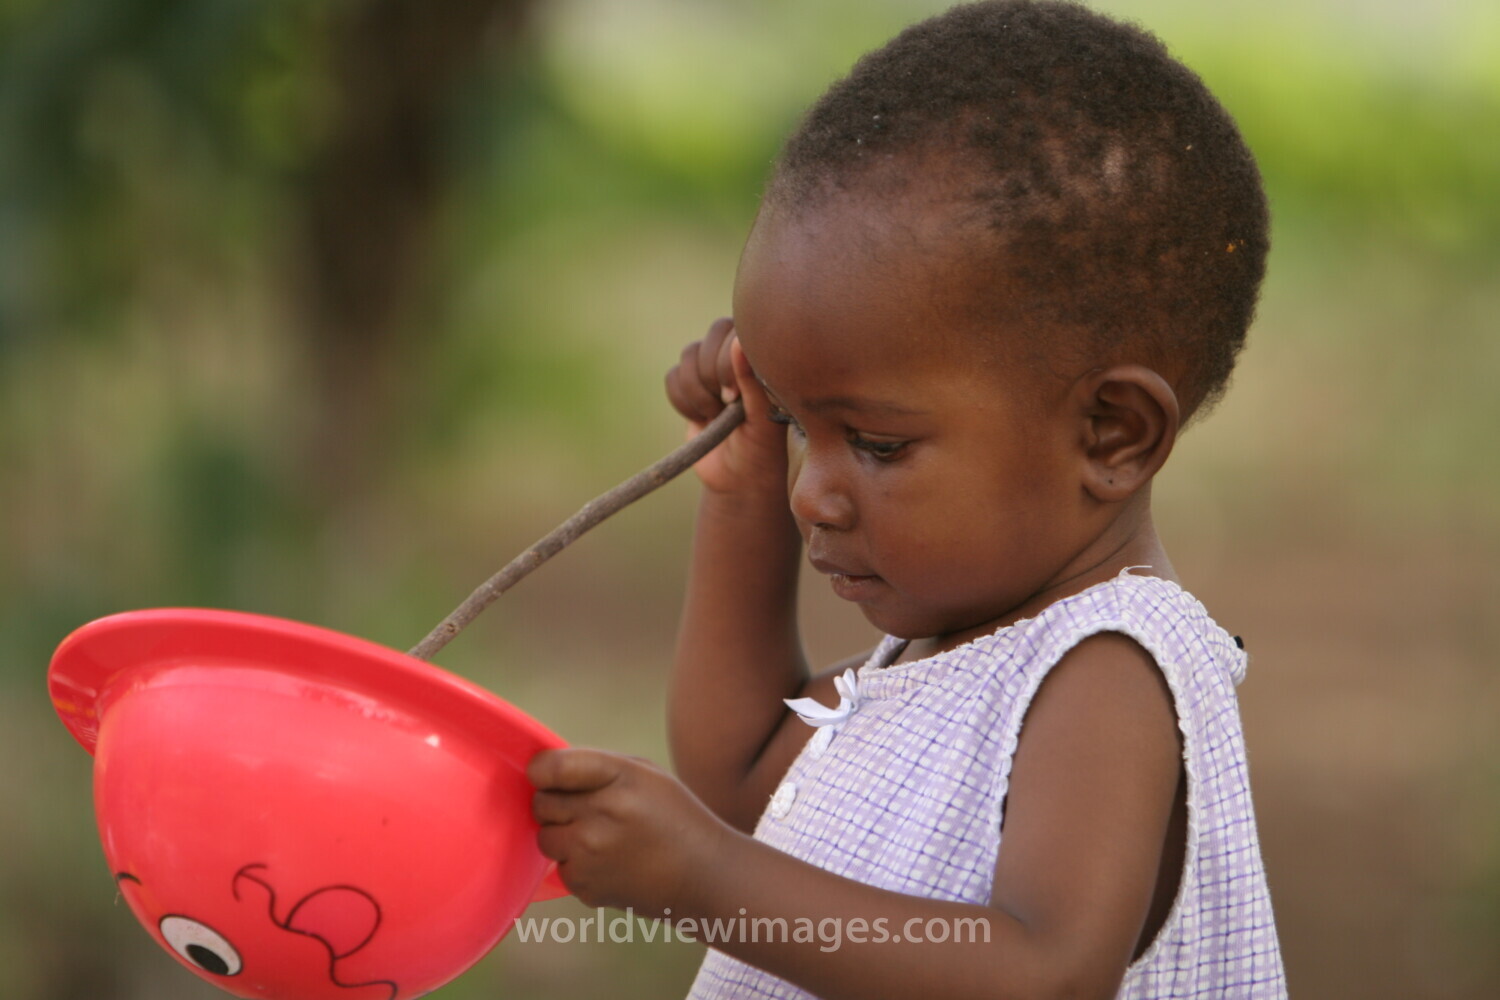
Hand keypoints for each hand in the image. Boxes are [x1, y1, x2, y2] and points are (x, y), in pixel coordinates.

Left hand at [528, 748, 735, 917]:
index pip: (551, 767)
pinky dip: (577, 865)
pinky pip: (560, 867)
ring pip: (545, 837)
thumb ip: (595, 766)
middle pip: (541, 803)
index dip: (542, 771)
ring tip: (600, 838)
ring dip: (563, 835)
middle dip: (557, 804)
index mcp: (619, 778)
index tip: (548, 776)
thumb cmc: (672, 816)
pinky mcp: (585, 886)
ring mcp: (590, 854)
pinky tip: (609, 863)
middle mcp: (600, 814)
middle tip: (587, 810)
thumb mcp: (646, 774)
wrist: (702, 876)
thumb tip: (543, 772)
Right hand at [664, 318, 787, 498]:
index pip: (737, 331)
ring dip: (698, 392)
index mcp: (764, 356)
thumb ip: (753, 379)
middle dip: (712, 375)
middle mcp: (738, 355)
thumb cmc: (764, 447)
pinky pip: (672, 377)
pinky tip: (701, 419)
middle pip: (711, 336)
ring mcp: (712, 367)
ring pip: (688, 355)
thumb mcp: (763, 417)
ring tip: (715, 415)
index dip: (726, 362)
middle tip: (725, 405)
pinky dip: (683, 402)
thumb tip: (739, 341)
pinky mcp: (690, 384)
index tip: (734, 397)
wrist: (739, 477)